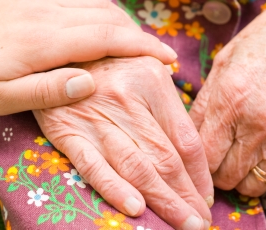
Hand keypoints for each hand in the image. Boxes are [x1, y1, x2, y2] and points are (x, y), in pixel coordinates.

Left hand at [0, 0, 176, 115]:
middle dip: (137, 34)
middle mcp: (45, 10)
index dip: (141, 47)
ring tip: (134, 40)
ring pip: (92, 1)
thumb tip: (90, 84)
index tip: (167, 58)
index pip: (106, 39)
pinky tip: (99, 15)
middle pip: (105, 17)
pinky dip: (94, 2)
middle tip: (158, 53)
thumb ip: (46, 92)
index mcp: (42, 40)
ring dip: (119, 19)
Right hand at [34, 57, 213, 229]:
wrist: (57, 53)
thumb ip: (168, 98)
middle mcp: (126, 98)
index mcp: (151, 79)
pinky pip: (94, 166)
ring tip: (182, 224)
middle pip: (165, 158)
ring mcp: (96, 116)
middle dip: (186, 196)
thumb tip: (195, 143)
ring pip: (136, 167)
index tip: (208, 195)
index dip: (200, 174)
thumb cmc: (108, 61)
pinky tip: (136, 209)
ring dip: (163, 201)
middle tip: (201, 222)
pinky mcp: (68, 131)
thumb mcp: (143, 64)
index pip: (185, 138)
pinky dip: (115, 189)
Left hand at [190, 0, 265, 195]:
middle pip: (223, 175)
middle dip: (212, 172)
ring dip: (237, 177)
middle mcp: (255, 123)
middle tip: (211, 159)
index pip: (203, 154)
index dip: (193, 159)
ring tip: (233, 160)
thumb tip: (187, 132)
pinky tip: (255, 155)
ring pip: (250, 184)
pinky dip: (261, 172)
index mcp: (229, 99)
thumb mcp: (223, 62)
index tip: (192, 155)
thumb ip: (204, 102)